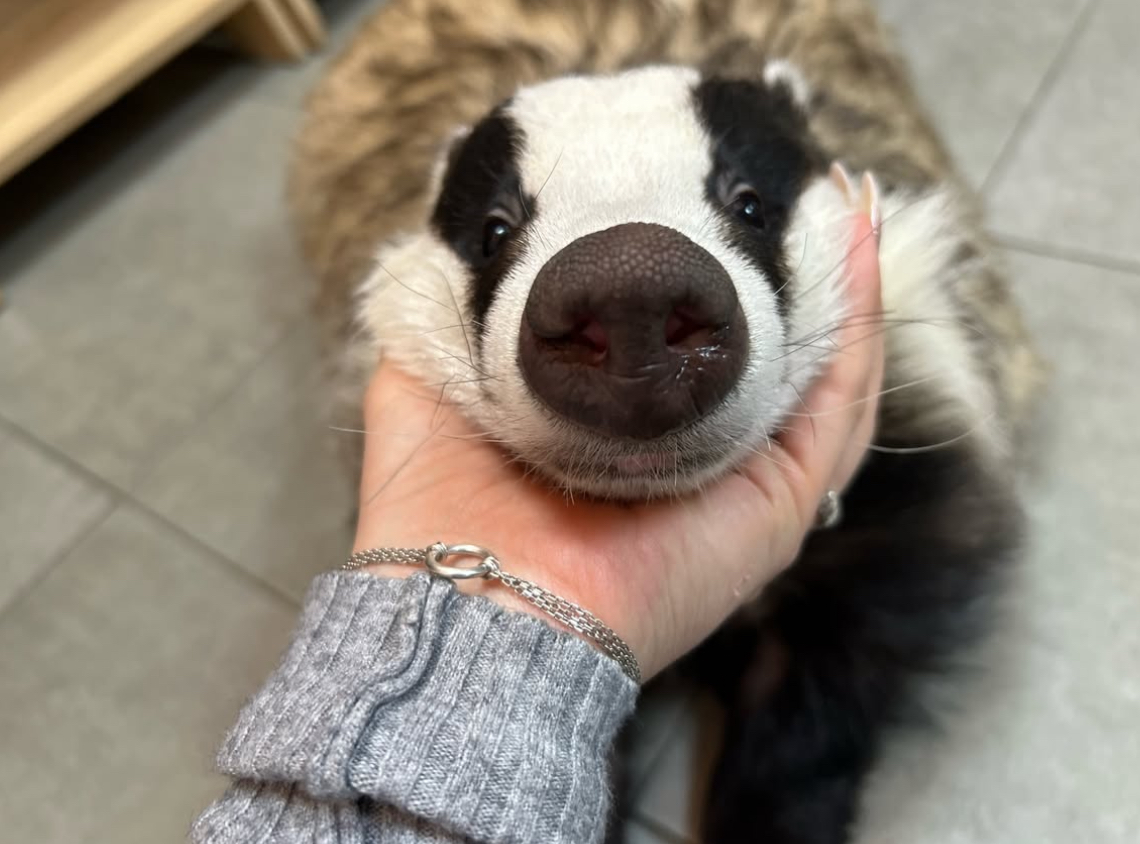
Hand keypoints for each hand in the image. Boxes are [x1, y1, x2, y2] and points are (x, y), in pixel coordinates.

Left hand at [351, 212, 883, 680]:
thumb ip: (448, 325)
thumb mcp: (428, 387)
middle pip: (768, 357)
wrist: (470, 598)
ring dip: (843, 288)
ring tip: (848, 203)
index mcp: (622, 438)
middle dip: (793, 274)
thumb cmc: (438, 508)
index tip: (716, 200)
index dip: (713, 277)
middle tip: (801, 192)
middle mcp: (693, 459)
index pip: (688, 350)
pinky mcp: (778, 503)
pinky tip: (861, 248)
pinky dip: (858, 326)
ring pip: (820, 376)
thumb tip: (455, 257)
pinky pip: (840, 405)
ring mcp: (744, 482)